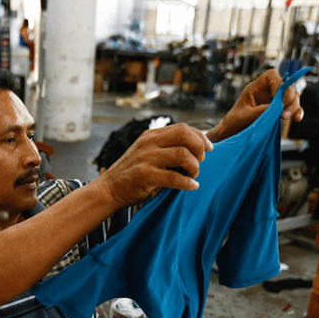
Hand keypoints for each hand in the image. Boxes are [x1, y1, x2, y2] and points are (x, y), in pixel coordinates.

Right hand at [97, 123, 212, 208]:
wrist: (109, 189)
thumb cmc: (132, 174)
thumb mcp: (147, 153)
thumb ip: (166, 148)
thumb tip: (196, 149)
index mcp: (151, 135)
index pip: (183, 128)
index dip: (200, 136)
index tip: (209, 148)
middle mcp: (149, 143)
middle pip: (185, 136)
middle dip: (200, 148)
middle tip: (200, 162)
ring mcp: (146, 158)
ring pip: (183, 155)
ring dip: (194, 167)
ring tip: (194, 175)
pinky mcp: (144, 175)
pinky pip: (174, 177)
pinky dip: (187, 183)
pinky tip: (192, 186)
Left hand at [208, 69, 303, 142]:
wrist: (233, 134)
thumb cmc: (234, 123)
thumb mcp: (244, 116)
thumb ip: (260, 111)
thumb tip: (277, 108)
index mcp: (255, 87)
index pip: (271, 76)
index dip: (279, 83)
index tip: (278, 99)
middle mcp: (267, 91)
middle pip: (286, 86)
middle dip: (289, 98)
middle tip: (284, 114)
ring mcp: (274, 101)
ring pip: (292, 97)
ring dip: (293, 107)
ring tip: (285, 118)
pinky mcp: (279, 111)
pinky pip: (292, 108)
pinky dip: (297, 112)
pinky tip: (297, 118)